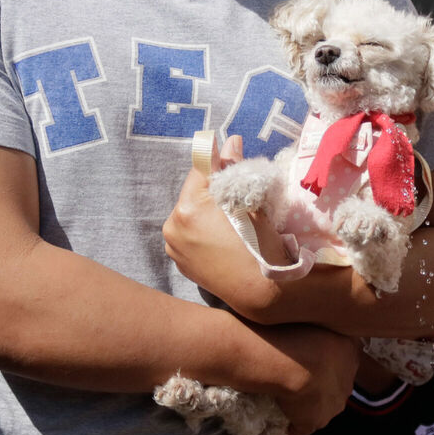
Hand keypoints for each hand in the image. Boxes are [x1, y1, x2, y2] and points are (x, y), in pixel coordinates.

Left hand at [163, 135, 283, 317]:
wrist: (261, 293)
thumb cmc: (260, 246)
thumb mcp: (250, 204)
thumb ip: (234, 170)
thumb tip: (230, 141)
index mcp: (187, 209)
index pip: (200, 171)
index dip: (218, 162)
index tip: (231, 155)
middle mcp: (173, 227)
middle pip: (194, 194)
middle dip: (213, 189)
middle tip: (238, 193)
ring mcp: (174, 248)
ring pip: (191, 214)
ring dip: (207, 210)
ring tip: (232, 218)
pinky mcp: (180, 263)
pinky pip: (190, 235)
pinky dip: (204, 229)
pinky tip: (224, 236)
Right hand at [259, 323, 359, 434]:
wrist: (293, 362)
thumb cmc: (301, 330)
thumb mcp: (318, 315)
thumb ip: (324, 317)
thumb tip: (320, 305)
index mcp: (351, 354)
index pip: (345, 358)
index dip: (329, 358)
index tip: (315, 356)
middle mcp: (348, 381)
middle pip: (337, 383)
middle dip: (325, 382)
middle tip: (303, 376)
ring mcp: (332, 405)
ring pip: (324, 406)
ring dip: (311, 404)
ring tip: (292, 398)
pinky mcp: (314, 422)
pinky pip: (304, 427)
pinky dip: (296, 424)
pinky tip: (285, 420)